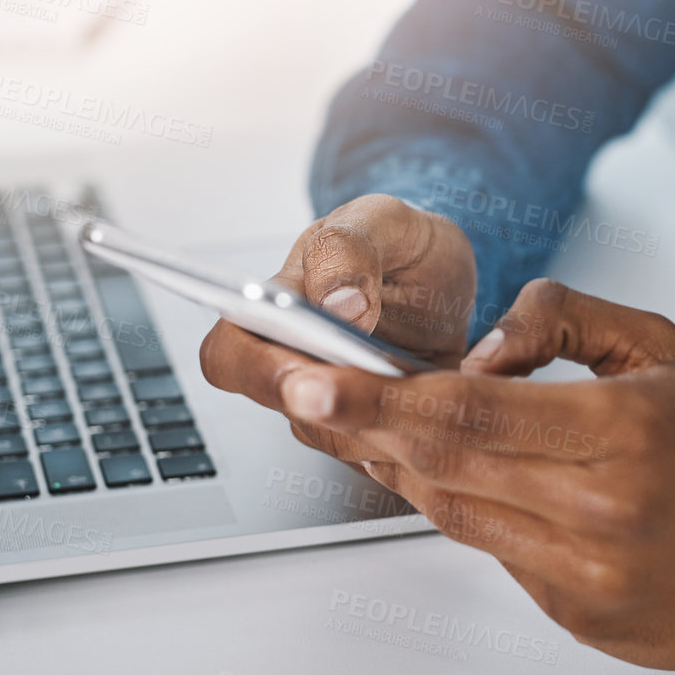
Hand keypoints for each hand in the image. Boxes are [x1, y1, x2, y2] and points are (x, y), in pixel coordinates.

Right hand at [199, 194, 476, 463]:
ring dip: (379, 419)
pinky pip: (381, 452)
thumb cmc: (398, 245)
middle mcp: (294, 363)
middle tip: (379, 387)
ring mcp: (334, 401)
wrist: (446, 278)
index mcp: (274, 306)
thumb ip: (349, 248)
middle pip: (287, 407)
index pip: (228, 354)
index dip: (255, 371)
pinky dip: (409, 432)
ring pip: (338, 436)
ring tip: (420, 388)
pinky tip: (436, 404)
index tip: (301, 370)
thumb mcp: (382, 221)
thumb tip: (338, 304)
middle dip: (332, 404)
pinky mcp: (375, 429)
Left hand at [276, 278, 674, 669]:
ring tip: (357, 423)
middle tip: (300, 394)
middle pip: (443, 464)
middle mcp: (598, 509)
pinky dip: (454, 505)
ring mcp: (583, 572)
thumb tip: (476, 349)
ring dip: (396, 465)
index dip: (377, 398)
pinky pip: (489, 550)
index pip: (468, 412)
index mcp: (621, 431)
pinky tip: (433, 472)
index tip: (314, 379)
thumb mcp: (659, 346)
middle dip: (358, 426)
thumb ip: (560, 320)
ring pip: (452, 511)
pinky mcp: (574, 612)